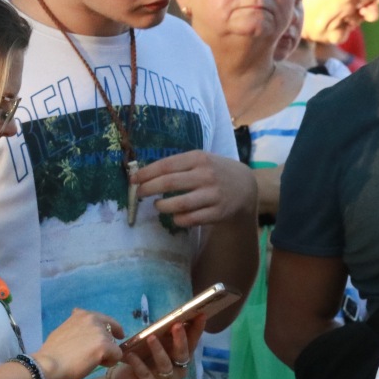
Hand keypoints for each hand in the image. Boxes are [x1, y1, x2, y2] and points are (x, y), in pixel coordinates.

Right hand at [35, 308, 123, 378]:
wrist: (49, 364)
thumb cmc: (53, 351)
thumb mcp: (63, 329)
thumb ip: (75, 323)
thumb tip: (77, 313)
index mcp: (83, 314)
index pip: (106, 319)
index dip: (113, 328)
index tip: (118, 335)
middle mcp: (94, 319)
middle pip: (110, 334)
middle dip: (106, 344)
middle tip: (95, 354)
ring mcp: (100, 332)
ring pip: (114, 345)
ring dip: (106, 354)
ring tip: (91, 360)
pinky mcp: (105, 346)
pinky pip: (117, 355)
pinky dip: (110, 361)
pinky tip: (97, 364)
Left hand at [111, 317, 205, 378]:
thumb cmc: (146, 361)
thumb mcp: (158, 348)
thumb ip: (166, 337)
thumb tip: (174, 317)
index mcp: (182, 359)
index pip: (192, 343)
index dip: (197, 330)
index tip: (201, 315)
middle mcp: (178, 371)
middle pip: (182, 354)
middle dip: (181, 339)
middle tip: (177, 325)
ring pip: (165, 365)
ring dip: (158, 350)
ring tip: (151, 337)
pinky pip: (145, 374)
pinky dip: (138, 363)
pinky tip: (132, 355)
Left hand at [133, 152, 256, 228]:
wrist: (245, 187)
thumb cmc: (215, 171)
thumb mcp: (201, 160)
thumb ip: (178, 165)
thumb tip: (145, 174)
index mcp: (199, 158)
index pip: (166, 165)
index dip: (146, 173)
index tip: (133, 180)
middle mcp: (206, 175)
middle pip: (169, 183)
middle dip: (148, 189)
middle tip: (139, 193)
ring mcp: (213, 195)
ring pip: (179, 204)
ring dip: (162, 207)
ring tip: (158, 206)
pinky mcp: (218, 212)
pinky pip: (190, 219)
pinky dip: (178, 219)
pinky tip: (175, 216)